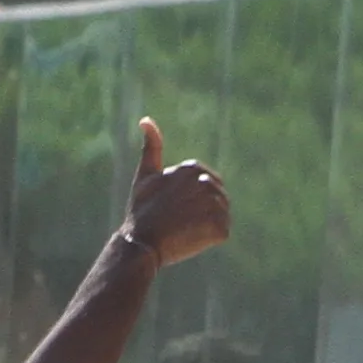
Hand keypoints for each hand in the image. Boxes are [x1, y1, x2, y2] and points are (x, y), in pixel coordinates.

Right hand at [122, 116, 232, 266]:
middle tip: (178, 220)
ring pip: (220, 215)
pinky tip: (190, 237)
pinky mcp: (220, 228)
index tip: (175, 206)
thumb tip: (146, 119)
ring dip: (205, 224)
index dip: (192, 198)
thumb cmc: (141, 210)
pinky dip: (209, 238)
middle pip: (216, 199)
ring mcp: (215, 205)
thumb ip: (151, 147)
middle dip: (201, 210)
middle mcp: (207, 183)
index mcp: (193, 168)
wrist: (140, 243)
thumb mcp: (145, 175)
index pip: (207, 183)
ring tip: (183, 228)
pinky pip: (222, 232)